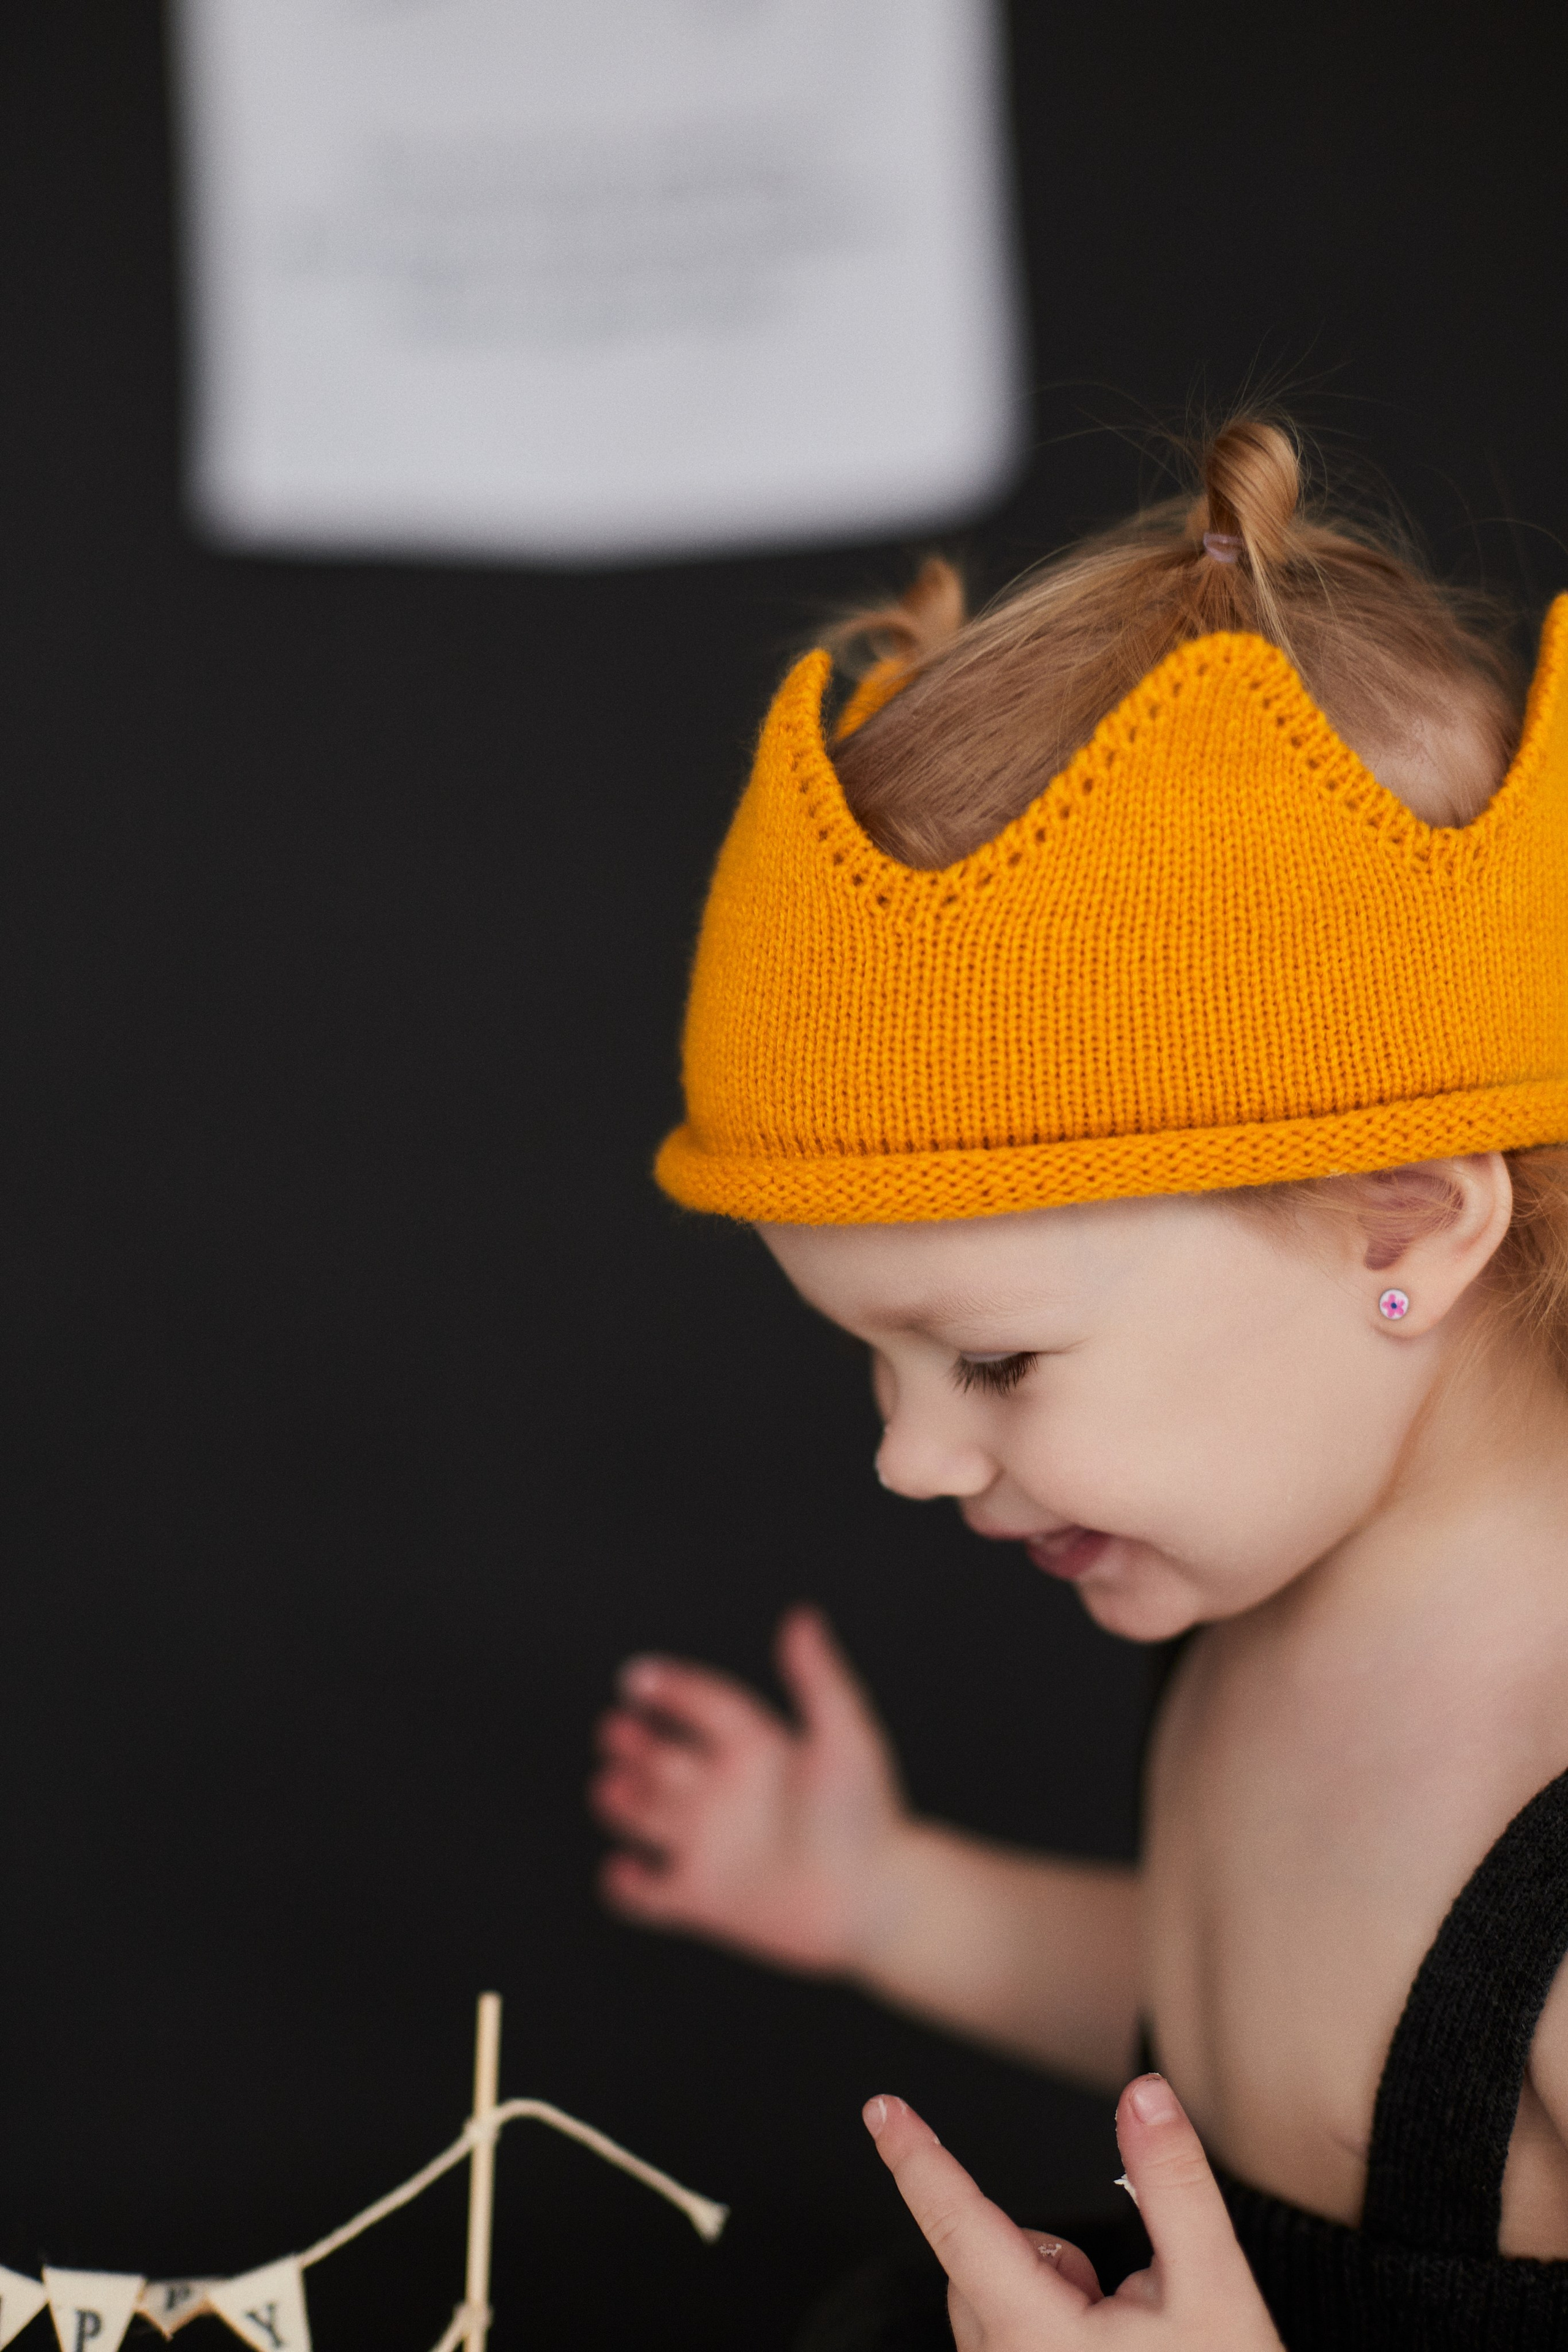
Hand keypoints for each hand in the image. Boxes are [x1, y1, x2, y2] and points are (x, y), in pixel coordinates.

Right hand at [589, 1606, 908, 1972]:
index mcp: (757, 1748)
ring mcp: (712, 1845)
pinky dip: (628, 1887)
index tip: (635, 1678)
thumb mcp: (844, 1738)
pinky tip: (623, 1870)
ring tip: (610, 1788)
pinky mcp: (704, 1899)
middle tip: (614, 1732)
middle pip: (663, 1757)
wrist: (879, 1900)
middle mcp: (728, 1791)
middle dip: (634, 1744)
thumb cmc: (868, 1815)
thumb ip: (819, 1678)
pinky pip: (651, 1896)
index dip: (669, 1688)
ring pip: (647, 1815)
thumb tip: (802, 1615)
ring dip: (622, 1800)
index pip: (703, 1704)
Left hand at [863, 2076, 1282, 2350]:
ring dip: (1049, 2296)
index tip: (881, 2109)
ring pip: (995, 2303)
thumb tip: (1145, 2094)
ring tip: (1125, 2343)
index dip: (918, 2158)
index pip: (957, 2222)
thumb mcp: (1215, 2292)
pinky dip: (1048, 2329)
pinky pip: (1006, 2343)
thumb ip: (1174, 2185)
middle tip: (1127, 2303)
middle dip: (1048, 2254)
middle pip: (982, 2263)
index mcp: (1031, 2336)